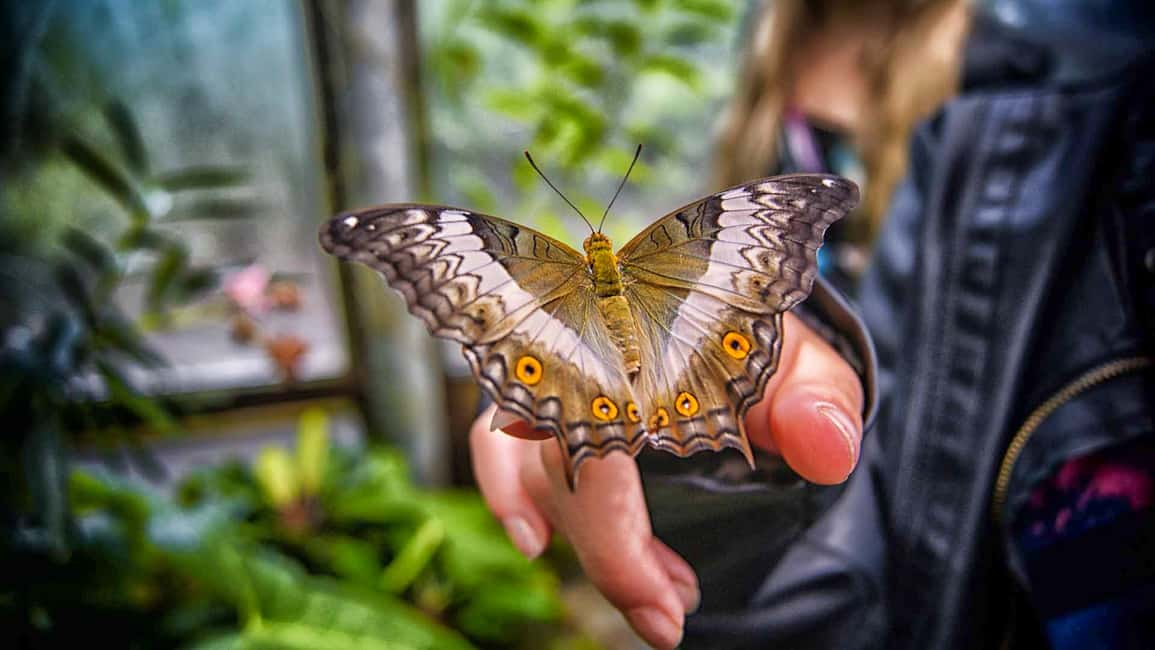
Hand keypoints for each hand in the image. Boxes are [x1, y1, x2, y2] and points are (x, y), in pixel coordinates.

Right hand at [469, 313, 863, 648]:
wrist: (723, 310)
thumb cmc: (755, 343)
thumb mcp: (802, 365)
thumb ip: (820, 400)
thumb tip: (826, 451)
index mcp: (644, 338)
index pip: (605, 445)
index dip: (620, 540)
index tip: (670, 608)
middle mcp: (579, 348)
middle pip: (560, 467)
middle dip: (609, 557)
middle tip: (667, 615)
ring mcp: (549, 369)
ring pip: (527, 464)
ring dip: (579, 539)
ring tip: (647, 592)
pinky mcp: (535, 391)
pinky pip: (496, 441)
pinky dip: (507, 492)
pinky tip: (535, 541)